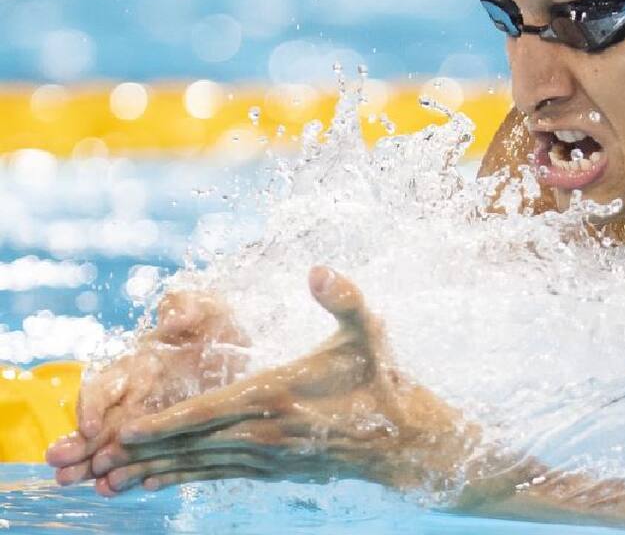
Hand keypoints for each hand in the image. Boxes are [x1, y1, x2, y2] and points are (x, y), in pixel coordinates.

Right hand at [45, 289, 247, 490]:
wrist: (251, 348)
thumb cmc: (222, 324)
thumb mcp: (208, 307)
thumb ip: (184, 306)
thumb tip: (169, 318)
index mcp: (139, 364)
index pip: (105, 385)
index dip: (92, 406)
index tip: (89, 427)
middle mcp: (138, 393)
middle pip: (102, 422)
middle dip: (80, 446)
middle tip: (62, 470)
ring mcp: (152, 417)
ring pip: (116, 443)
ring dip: (95, 464)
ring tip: (77, 483)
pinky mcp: (173, 433)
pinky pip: (147, 455)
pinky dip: (129, 471)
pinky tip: (113, 488)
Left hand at [90, 266, 471, 495]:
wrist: (406, 437)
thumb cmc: (381, 378)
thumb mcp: (369, 331)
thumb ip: (344, 298)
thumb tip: (318, 269)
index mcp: (281, 395)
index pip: (212, 410)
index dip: (167, 422)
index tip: (126, 430)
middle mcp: (269, 433)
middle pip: (192, 444)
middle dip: (140, 453)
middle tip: (90, 464)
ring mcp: (269, 457)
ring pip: (198, 464)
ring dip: (151, 471)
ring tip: (105, 480)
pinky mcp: (273, 470)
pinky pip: (216, 475)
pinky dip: (180, 478)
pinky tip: (152, 482)